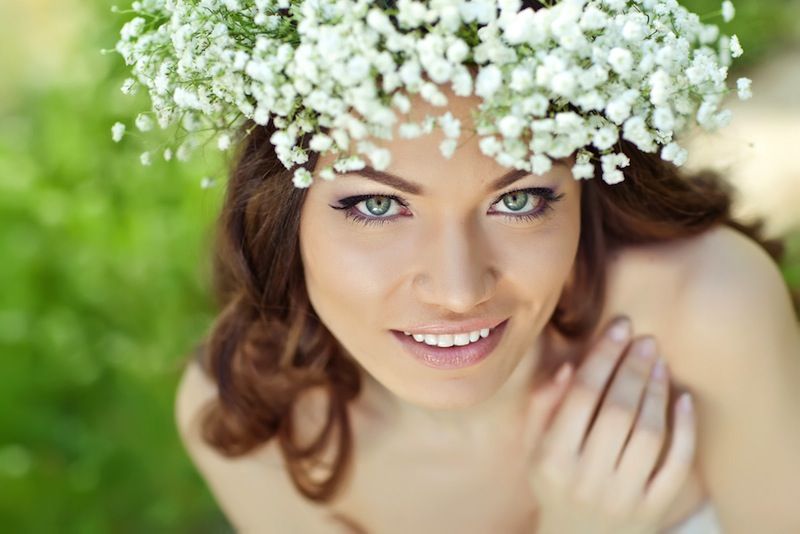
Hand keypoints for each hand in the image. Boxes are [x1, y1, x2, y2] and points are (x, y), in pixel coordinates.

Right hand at [524, 318, 695, 533]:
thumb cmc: (554, 483)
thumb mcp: (533, 448)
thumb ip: (543, 406)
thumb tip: (568, 368)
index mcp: (551, 459)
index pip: (581, 396)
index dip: (602, 356)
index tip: (619, 327)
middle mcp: (586, 479)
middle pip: (618, 411)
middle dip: (633, 368)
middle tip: (646, 339)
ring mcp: (622, 498)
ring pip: (648, 434)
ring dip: (656, 392)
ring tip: (659, 362)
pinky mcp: (653, 511)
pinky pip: (676, 464)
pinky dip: (684, 430)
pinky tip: (684, 399)